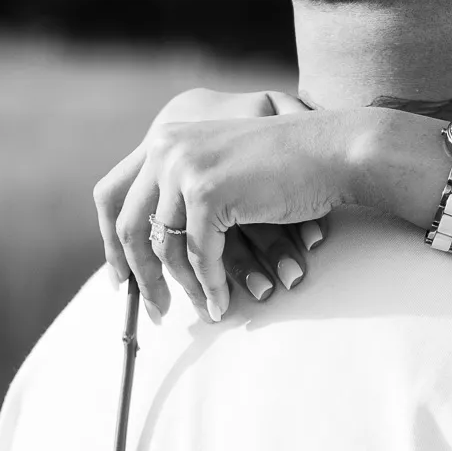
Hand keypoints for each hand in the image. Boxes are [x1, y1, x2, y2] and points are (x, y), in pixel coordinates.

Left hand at [92, 88, 355, 320]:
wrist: (335, 149)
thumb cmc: (292, 166)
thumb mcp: (226, 170)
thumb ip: (188, 191)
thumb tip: (159, 247)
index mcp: (166, 139)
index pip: (117, 197)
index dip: (116, 246)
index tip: (125, 281)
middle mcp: (166, 147)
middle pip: (131, 226)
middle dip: (141, 276)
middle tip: (156, 310)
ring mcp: (183, 167)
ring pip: (168, 247)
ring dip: (188, 288)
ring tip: (203, 311)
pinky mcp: (207, 191)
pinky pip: (201, 255)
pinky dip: (212, 285)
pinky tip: (223, 303)